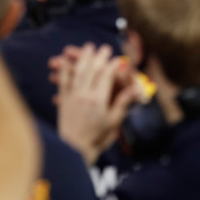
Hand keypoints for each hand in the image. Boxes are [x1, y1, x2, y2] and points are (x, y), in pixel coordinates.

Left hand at [54, 43, 138, 164]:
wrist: (73, 151)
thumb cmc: (96, 140)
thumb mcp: (113, 123)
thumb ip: (122, 103)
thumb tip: (135, 90)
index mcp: (99, 100)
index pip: (106, 76)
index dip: (112, 65)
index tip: (117, 58)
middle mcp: (84, 95)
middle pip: (93, 70)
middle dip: (99, 57)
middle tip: (104, 48)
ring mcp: (72, 97)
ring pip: (78, 72)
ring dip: (83, 58)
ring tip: (88, 48)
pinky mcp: (63, 101)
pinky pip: (63, 82)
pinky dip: (64, 70)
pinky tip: (65, 62)